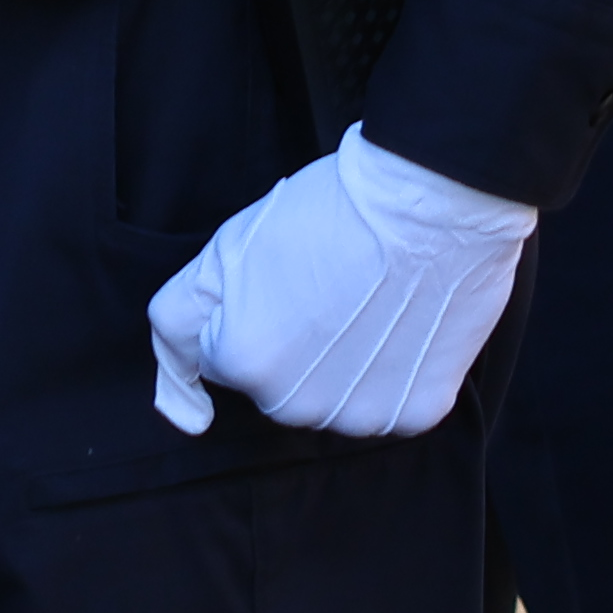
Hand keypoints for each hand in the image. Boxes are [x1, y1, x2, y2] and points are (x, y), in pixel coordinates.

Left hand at [143, 129, 534, 438]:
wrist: (432, 197)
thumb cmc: (332, 209)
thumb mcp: (226, 247)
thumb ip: (180, 323)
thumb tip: (183, 414)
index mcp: (243, 362)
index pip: (218, 356)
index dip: (248, 308)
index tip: (282, 279)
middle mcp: (296, 405)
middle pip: (275, 386)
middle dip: (290, 346)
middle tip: (329, 284)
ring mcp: (359, 416)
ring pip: (331, 400)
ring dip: (341, 366)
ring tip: (370, 303)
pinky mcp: (415, 413)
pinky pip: (388, 404)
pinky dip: (394, 373)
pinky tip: (405, 325)